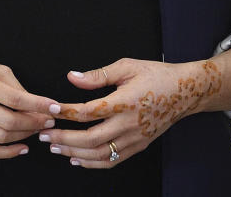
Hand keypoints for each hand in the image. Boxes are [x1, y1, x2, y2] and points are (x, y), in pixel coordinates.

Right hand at [0, 56, 62, 159]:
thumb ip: (14, 84)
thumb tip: (35, 102)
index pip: (16, 99)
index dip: (38, 105)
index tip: (54, 107)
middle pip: (10, 121)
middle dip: (35, 123)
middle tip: (49, 120)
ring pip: (2, 137)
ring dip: (25, 136)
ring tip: (37, 129)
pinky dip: (7, 153)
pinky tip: (22, 148)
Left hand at [39, 57, 222, 167]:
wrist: (186, 91)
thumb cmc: (156, 75)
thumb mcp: (128, 66)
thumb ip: (99, 74)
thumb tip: (72, 77)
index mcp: (125, 101)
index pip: (89, 111)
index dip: (66, 112)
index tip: (50, 110)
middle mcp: (129, 123)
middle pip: (90, 138)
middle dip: (63, 139)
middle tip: (44, 135)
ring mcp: (134, 138)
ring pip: (99, 153)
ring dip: (73, 153)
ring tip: (55, 148)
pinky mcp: (138, 146)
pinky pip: (112, 160)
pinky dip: (92, 163)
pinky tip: (77, 159)